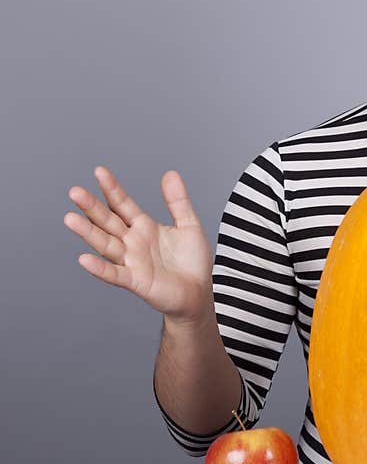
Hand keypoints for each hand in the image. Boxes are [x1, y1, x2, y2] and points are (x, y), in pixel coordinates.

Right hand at [64, 166, 212, 322]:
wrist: (199, 292)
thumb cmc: (192, 260)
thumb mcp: (188, 225)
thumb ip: (178, 201)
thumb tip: (170, 173)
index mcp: (143, 226)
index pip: (122, 204)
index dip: (112, 189)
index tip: (99, 171)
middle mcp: (132, 242)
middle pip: (108, 221)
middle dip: (92, 207)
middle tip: (74, 191)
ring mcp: (131, 261)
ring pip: (105, 244)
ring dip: (87, 233)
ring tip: (70, 218)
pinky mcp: (135, 281)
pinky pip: (114, 274)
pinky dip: (99, 268)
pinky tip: (84, 259)